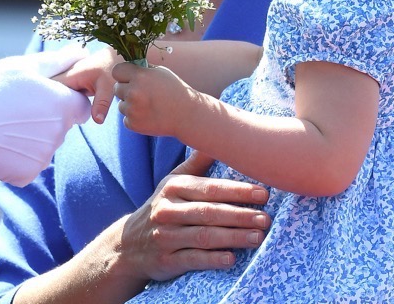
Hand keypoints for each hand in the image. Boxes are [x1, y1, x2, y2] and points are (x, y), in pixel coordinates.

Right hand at [0, 46, 90, 185]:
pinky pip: (28, 164)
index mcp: (62, 104)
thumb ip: (56, 63)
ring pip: (43, 145)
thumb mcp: (19, 67)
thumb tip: (81, 53)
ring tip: (0, 124)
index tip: (43, 96)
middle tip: (14, 108)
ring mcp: (43, 156)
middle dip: (45, 118)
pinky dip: (15, 157)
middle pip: (61, 125)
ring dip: (29, 138)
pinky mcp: (26, 175)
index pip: (81, 105)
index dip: (65, 99)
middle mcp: (59, 132)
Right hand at [53, 47, 121, 123]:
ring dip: (58, 101)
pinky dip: (67, 99)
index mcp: (71, 75)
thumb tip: (97, 121)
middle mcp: (68, 75)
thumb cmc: (112, 67)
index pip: (51, 86)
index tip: (46, 111)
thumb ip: (102, 104)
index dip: (47, 98)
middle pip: (52, 89)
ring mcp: (72, 77)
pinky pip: (67, 91)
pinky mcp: (78, 81)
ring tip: (57, 117)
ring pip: (59, 90)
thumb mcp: (108, 87)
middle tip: (51, 118)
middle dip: (50, 102)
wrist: (119, 55)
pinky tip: (68, 110)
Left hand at [113, 61, 195, 137]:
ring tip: (148, 105)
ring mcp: (132, 110)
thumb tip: (129, 66)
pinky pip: (126, 118)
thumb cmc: (175, 90)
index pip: (117, 71)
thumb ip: (143, 69)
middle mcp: (133, 92)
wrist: (186, 115)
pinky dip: (135, 118)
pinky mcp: (133, 124)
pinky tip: (149, 115)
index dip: (123, 74)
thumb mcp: (161, 72)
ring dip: (130, 105)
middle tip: (142, 93)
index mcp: (140, 76)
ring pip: (121, 105)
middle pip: (117, 88)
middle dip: (127, 90)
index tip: (130, 78)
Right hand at [119, 150, 270, 281]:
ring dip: (233, 237)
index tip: (263, 193)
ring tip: (257, 237)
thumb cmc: (162, 207)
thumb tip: (216, 132)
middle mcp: (168, 210)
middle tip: (265, 218)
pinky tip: (232, 258)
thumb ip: (196, 164)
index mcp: (174, 188)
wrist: (128, 245)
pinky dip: (212, 260)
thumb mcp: (172, 182)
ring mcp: (165, 236)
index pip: (210, 189)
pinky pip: (192, 260)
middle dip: (240, 215)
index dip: (237, 191)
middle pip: (209, 212)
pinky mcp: (166, 261)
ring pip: (204, 236)